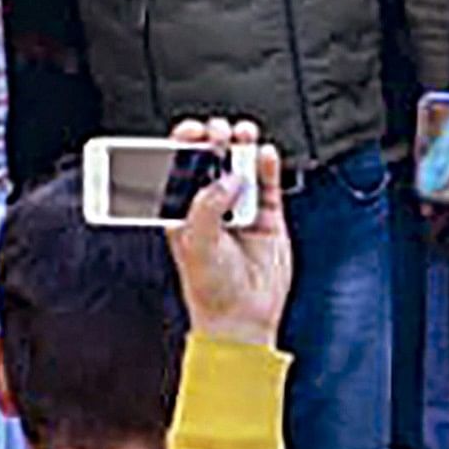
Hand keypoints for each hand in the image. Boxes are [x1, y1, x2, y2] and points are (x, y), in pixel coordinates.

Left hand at [162, 117, 291, 345]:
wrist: (243, 317)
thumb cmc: (209, 288)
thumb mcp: (197, 242)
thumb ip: (207, 205)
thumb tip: (227, 178)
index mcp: (183, 211)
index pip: (179, 169)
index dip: (182, 146)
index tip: (189, 131)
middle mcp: (211, 205)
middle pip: (212, 160)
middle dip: (214, 140)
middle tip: (217, 133)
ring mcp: (240, 208)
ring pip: (241, 165)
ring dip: (242, 146)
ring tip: (243, 135)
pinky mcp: (267, 215)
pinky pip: (268, 182)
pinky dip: (268, 164)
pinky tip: (265, 155)